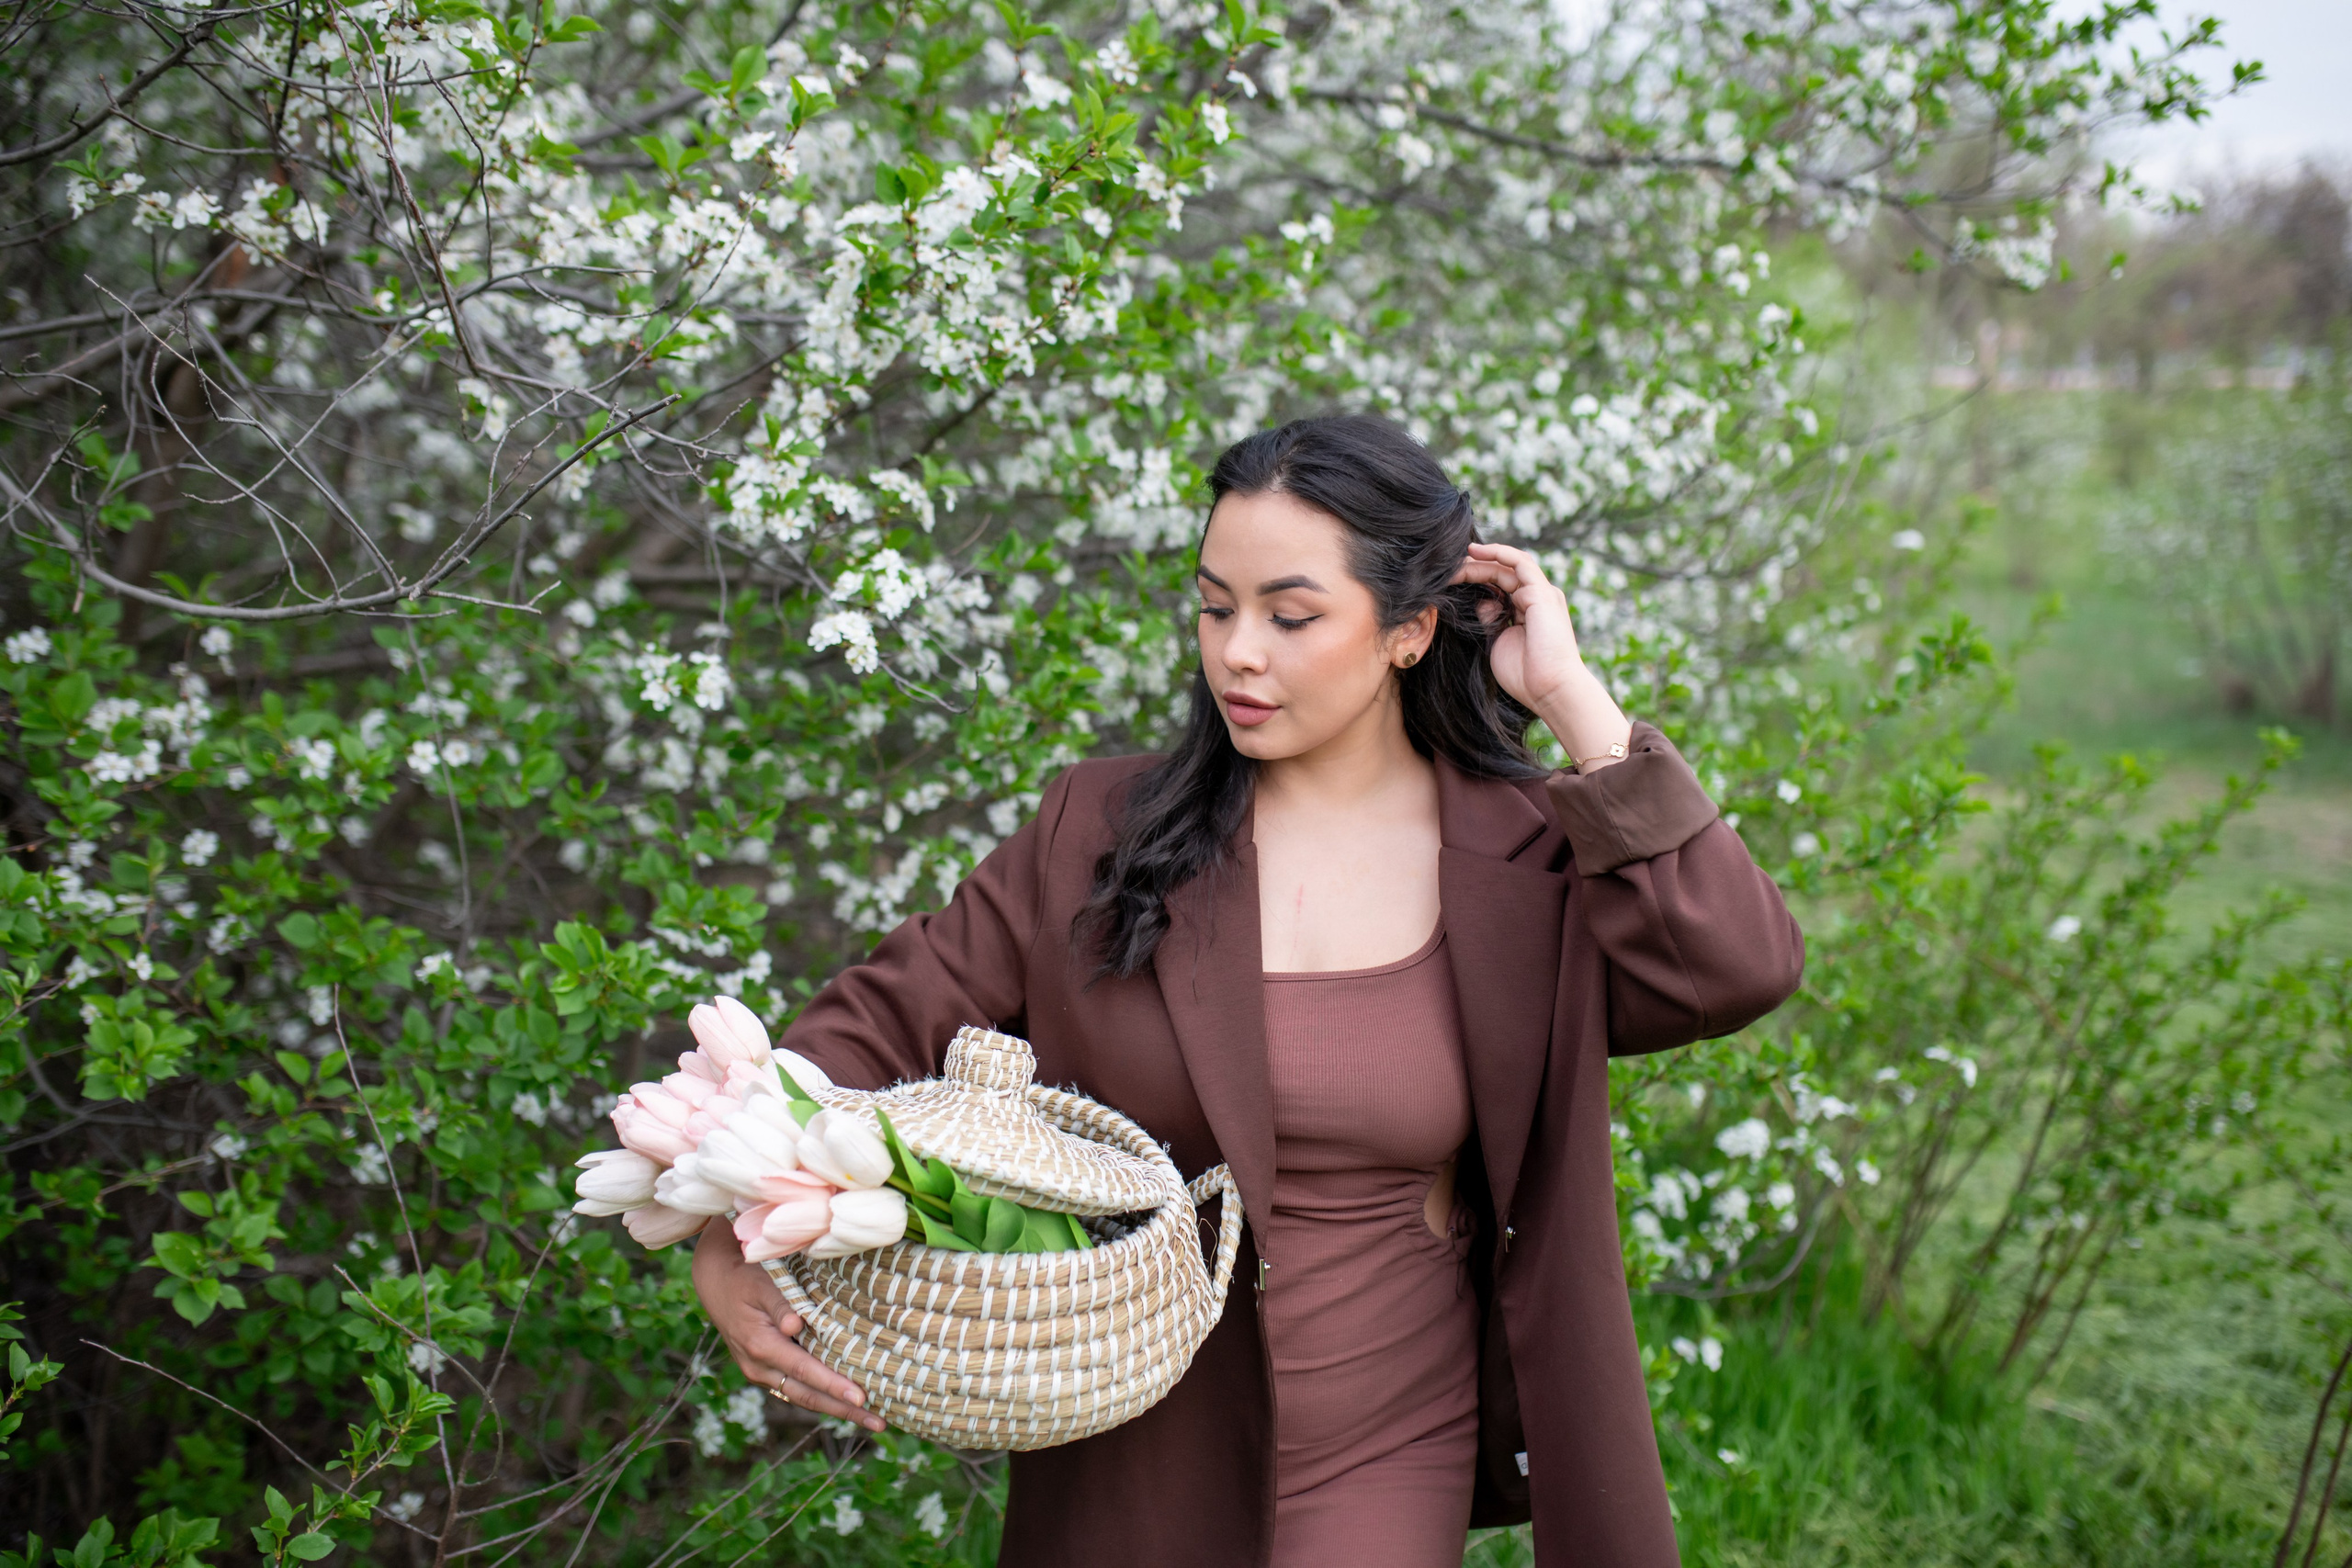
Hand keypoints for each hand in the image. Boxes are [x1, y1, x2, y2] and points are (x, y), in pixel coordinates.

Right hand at [691, 1218, 885, 1431]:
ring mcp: (760, 1373)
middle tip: (879, 1422)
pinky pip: (795, 1390)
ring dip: (836, 1409)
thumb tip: (796, 1325)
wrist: (716, 1283)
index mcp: (761, 1346)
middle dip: (844, 1411)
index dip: (833, 1386)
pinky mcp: (765, 1371)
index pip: (804, 1371)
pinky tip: (845, 1404)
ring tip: (871, 1419)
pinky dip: (821, 1398)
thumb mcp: (763, 1285)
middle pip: (807, 1396)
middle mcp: (759, 1367)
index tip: (861, 1398)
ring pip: (802, 1398)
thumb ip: (781, 1305)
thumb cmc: (745, 1278)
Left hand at [1449, 541, 1583, 712]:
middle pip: (1503, 572)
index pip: (1502, 584)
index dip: (1477, 578)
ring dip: (1482, 560)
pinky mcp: (1542, 594)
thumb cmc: (1526, 676)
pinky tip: (1476, 553)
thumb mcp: (1499, 642)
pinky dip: (1498, 553)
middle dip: (1474, 568)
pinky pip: (1519, 563)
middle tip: (1447, 569)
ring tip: (1456, 561)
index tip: (1450, 578)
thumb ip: (1491, 619)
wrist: (1550, 690)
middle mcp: (1538, 598)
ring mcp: (1542, 594)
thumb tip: (1482, 600)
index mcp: (1529, 611)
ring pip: (1510, 565)